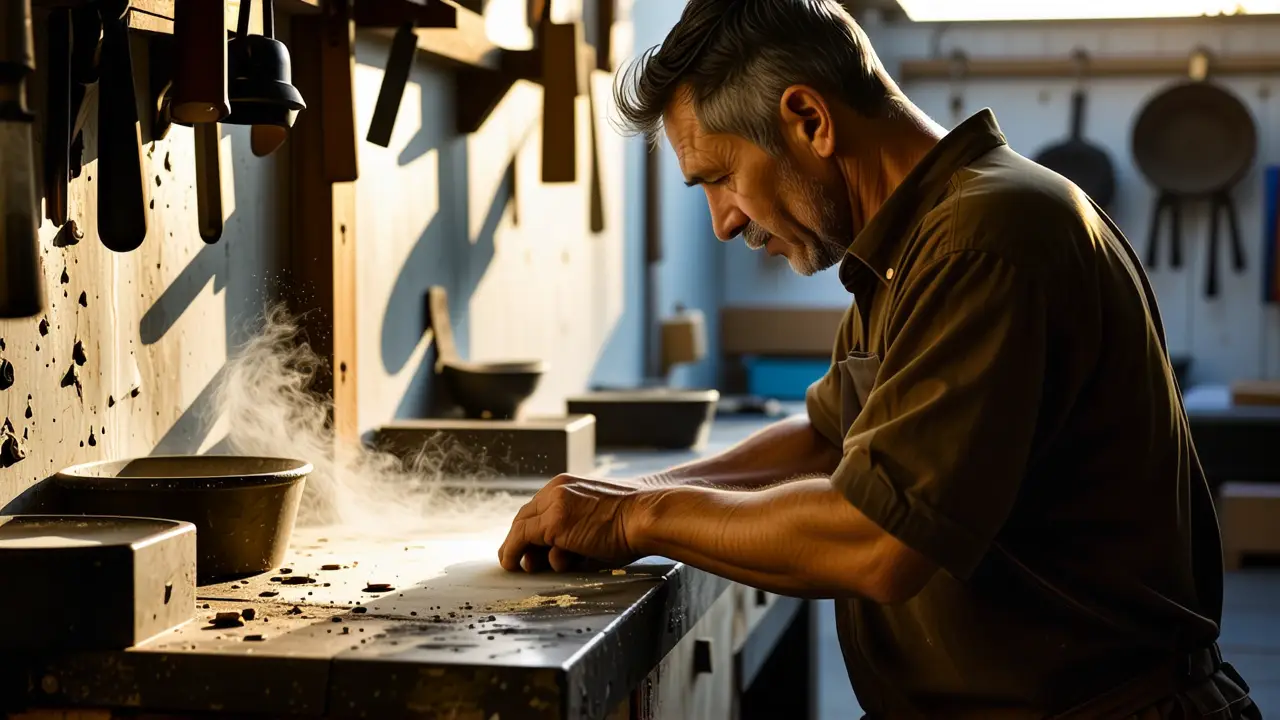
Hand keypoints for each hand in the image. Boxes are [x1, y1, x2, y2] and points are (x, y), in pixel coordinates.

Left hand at [498, 474, 652, 572]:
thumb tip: (561, 551)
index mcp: (570, 485)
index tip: (530, 546)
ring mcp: (554, 504)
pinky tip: (511, 565)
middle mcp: (558, 489)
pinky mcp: (552, 522)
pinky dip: (511, 552)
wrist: (647, 516)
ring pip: (521, 527)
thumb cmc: (635, 522)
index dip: (532, 529)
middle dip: (521, 540)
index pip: (540, 506)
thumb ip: (578, 528)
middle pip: (527, 515)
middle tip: (521, 561)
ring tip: (520, 567)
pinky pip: (519, 538)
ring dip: (518, 549)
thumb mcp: (602, 518)